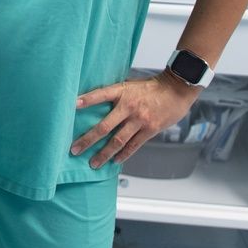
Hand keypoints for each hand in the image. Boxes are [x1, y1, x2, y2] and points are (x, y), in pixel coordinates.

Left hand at [71, 71, 199, 168]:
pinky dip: (123, 154)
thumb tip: (96, 102)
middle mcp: (129, 106)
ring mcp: (140, 120)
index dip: (86, 100)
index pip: (100, 94)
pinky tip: (114, 161)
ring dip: (104, 153)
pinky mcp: (150, 130)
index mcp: (121, 91)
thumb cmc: (150, 87)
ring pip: (117, 140)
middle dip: (88, 140)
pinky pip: (133, 146)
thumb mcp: (130, 84)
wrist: (176, 89)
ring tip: (93, 163)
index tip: (72, 105)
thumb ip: (116, 94)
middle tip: (74, 150)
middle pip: (104, 126)